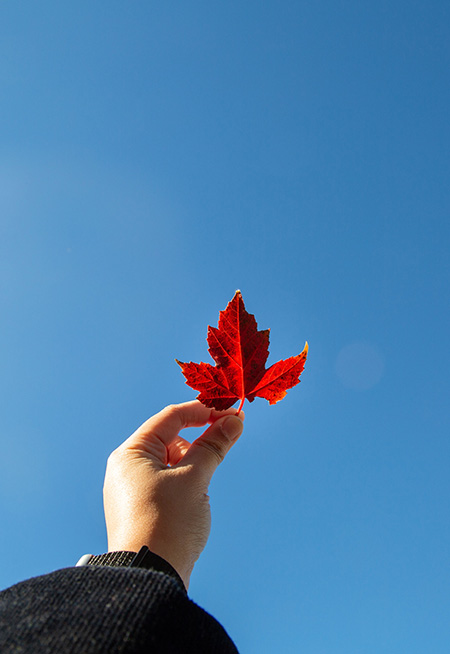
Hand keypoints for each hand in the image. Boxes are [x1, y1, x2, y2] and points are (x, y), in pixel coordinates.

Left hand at [103, 401, 243, 588]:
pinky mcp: (142, 507)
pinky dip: (186, 481)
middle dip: (199, 440)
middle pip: (171, 438)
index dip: (204, 411)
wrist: (148, 575)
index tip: (233, 413)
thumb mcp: (195, 478)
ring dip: (194, 464)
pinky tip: (194, 500)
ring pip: (172, 461)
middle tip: (226, 443)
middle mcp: (127, 466)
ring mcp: (133, 488)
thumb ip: (214, 445)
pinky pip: (168, 481)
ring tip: (201, 487)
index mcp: (132, 452)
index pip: (171, 417)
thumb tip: (234, 421)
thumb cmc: (167, 522)